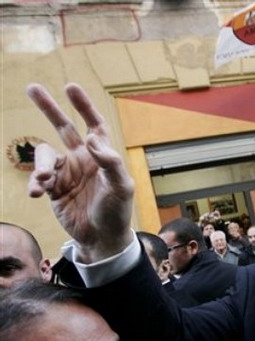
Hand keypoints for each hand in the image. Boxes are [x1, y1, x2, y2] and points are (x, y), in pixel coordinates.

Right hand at [27, 83, 133, 262]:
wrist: (102, 238)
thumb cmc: (117, 211)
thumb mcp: (121, 187)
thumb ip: (110, 162)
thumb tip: (91, 138)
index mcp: (101, 155)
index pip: (93, 125)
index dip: (83, 106)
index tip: (70, 88)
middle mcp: (83, 159)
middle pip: (63, 127)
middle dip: (49, 108)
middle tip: (32, 87)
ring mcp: (67, 173)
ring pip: (45, 156)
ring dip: (40, 164)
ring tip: (43, 179)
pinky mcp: (54, 189)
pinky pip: (38, 179)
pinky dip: (35, 183)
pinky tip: (38, 193)